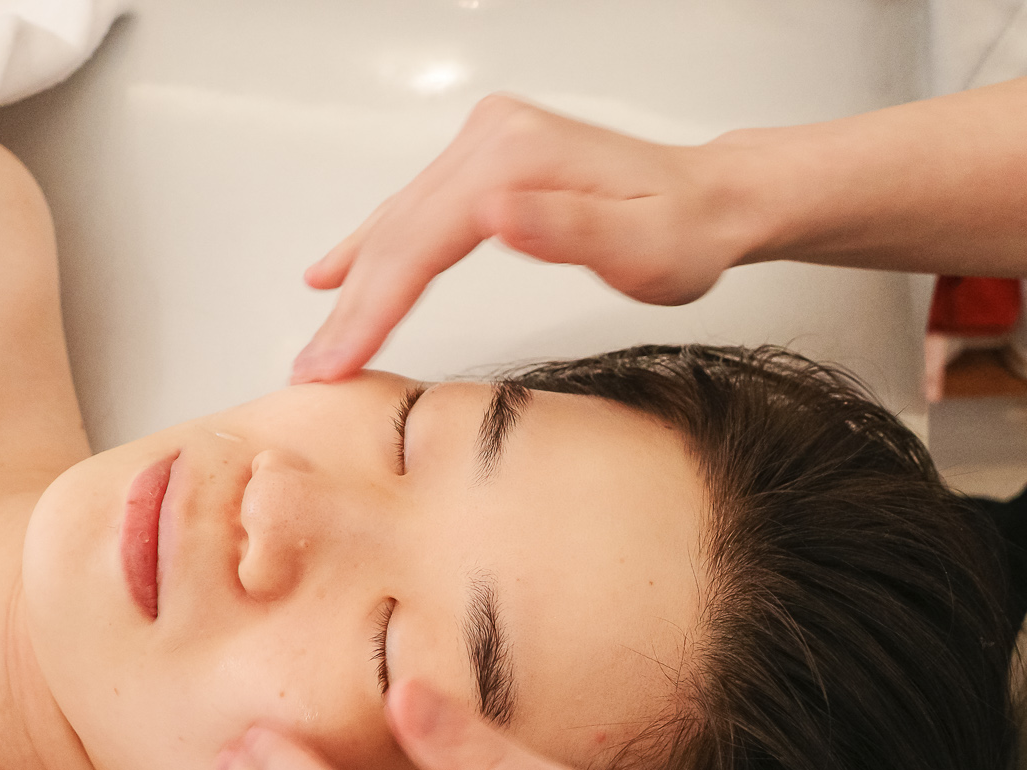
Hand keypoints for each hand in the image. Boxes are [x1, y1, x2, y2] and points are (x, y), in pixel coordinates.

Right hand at [291, 95, 759, 383]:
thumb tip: (495, 214)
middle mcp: (494, 139)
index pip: (421, 242)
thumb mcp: (644, 250)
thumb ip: (569, 232)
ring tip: (317, 346)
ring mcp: (488, 144)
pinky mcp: (490, 157)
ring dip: (354, 285)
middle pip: (399, 233)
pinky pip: (413, 209)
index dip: (373, 308)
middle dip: (351, 309)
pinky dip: (372, 247)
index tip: (337, 363)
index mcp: (517, 160)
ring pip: (398, 222)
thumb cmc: (686, 234)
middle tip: (312, 372)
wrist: (714, 200)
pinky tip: (333, 270)